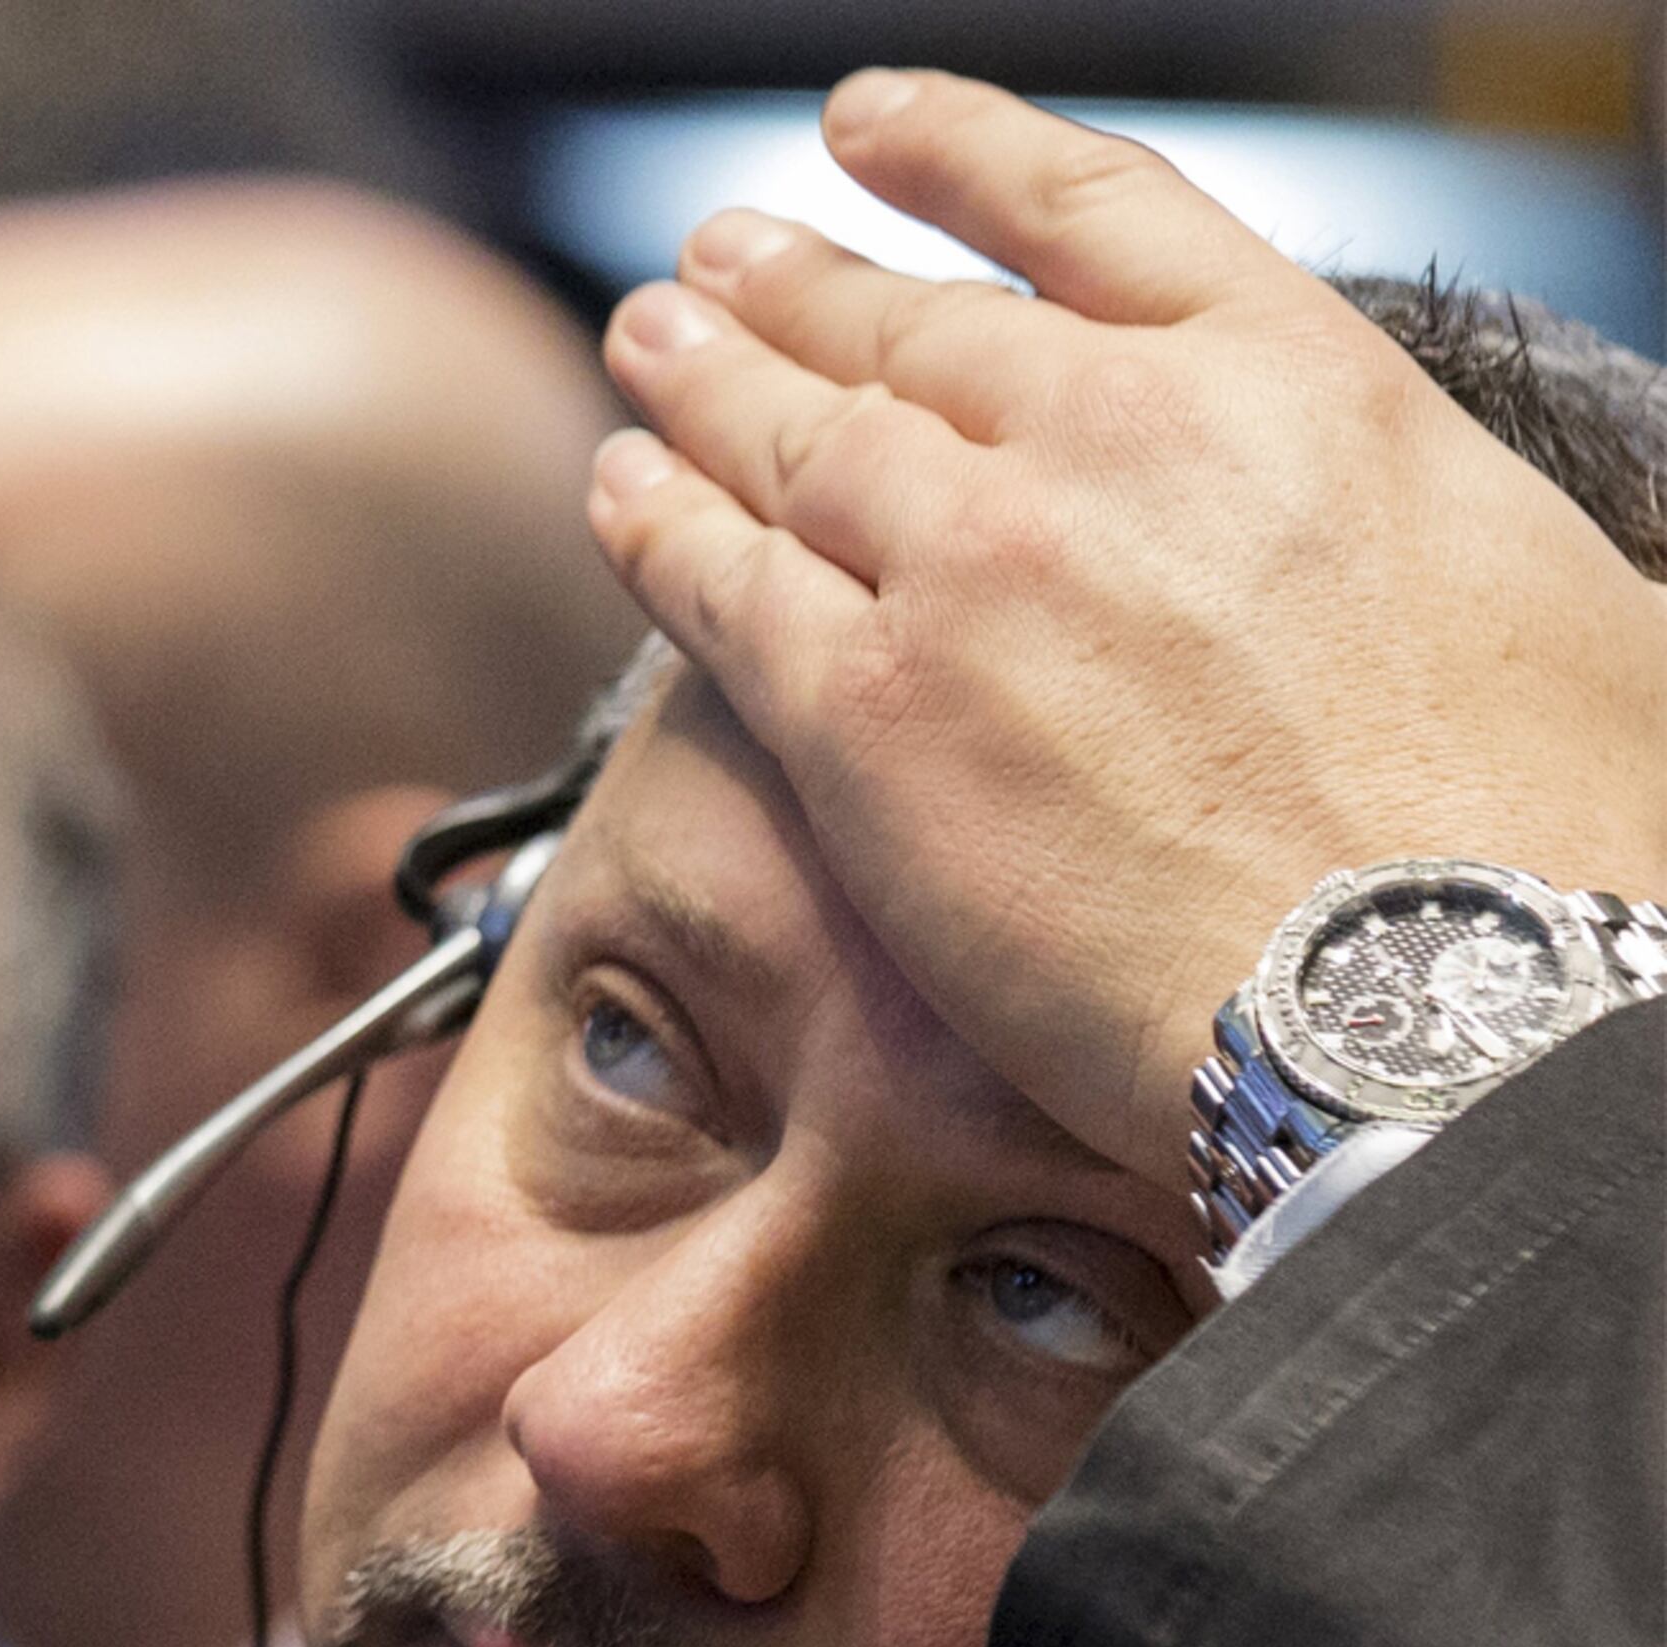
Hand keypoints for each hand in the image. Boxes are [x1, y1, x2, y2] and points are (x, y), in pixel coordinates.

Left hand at [584, 69, 1666, 1184]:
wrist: (1443, 1001)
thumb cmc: (1541, 832)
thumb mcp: (1546, 589)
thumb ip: (1414, 528)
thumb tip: (1405, 557)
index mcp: (1293, 381)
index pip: (1088, 211)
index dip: (955, 155)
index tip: (868, 126)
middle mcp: (1111, 439)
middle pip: (908, 330)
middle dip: (797, 283)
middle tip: (719, 259)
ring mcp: (972, 568)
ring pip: (796, 437)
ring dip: (704, 377)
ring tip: (650, 339)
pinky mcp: (865, 715)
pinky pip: (723, 588)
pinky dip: (656, 523)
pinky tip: (620, 486)